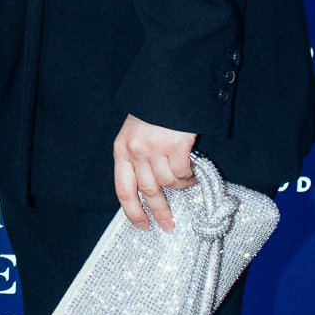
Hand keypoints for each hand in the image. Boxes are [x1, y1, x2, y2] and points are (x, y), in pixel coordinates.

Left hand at [112, 115, 196, 232]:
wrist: (167, 88)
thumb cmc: (151, 114)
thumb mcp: (133, 135)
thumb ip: (136, 159)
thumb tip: (148, 191)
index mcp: (121, 150)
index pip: (123, 189)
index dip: (132, 212)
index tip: (142, 226)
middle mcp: (136, 151)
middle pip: (148, 191)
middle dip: (159, 212)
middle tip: (168, 225)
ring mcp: (155, 148)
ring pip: (168, 183)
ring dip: (179, 186)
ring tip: (185, 180)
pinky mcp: (176, 145)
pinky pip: (184, 172)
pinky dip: (190, 176)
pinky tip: (192, 172)